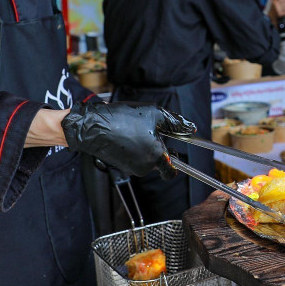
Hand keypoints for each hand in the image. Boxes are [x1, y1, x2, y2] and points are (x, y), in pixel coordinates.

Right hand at [61, 101, 195, 177]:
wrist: (92, 126)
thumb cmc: (124, 119)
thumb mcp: (155, 114)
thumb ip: (175, 123)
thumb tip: (191, 128)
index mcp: (156, 156)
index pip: (172, 172)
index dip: (176, 163)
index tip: (177, 153)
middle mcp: (145, 166)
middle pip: (159, 161)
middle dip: (158, 147)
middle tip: (153, 129)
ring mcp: (131, 167)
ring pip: (146, 158)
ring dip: (146, 146)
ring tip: (136, 128)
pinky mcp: (121, 164)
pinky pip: (134, 157)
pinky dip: (134, 147)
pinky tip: (127, 133)